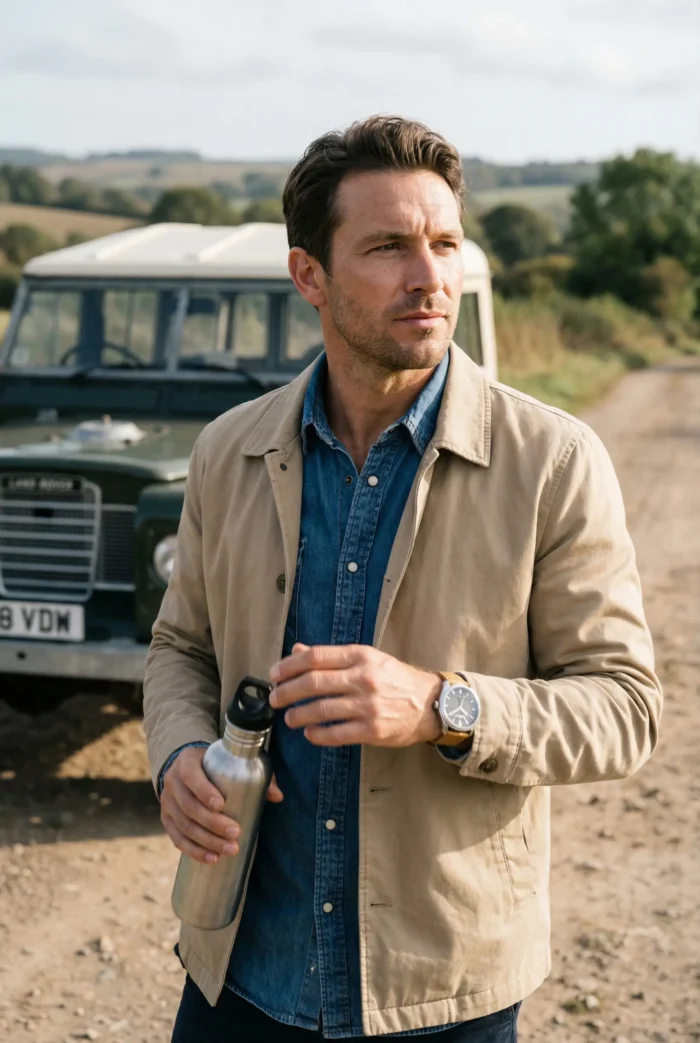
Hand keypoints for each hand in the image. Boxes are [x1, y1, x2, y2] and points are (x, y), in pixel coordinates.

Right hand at [160, 746, 282, 864]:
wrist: (186, 769)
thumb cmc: (215, 765)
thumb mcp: (231, 761)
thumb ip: (255, 774)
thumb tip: (277, 796)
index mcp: (187, 762)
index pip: (191, 776)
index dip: (204, 791)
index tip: (222, 805)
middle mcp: (172, 781)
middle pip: (189, 806)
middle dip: (212, 823)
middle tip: (235, 833)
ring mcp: (167, 802)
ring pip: (184, 826)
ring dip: (207, 841)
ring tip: (230, 849)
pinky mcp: (166, 819)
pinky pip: (177, 839)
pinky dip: (195, 851)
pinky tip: (213, 858)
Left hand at [269, 643, 441, 747]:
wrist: (431, 703)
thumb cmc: (395, 679)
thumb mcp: (368, 658)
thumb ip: (332, 657)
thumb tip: (297, 651)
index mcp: (361, 656)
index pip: (315, 657)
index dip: (289, 666)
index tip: (274, 675)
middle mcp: (363, 678)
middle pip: (313, 683)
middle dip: (287, 692)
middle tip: (274, 698)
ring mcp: (368, 705)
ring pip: (321, 710)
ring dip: (298, 715)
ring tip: (289, 718)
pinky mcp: (373, 730)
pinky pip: (337, 734)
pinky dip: (318, 735)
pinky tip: (309, 733)